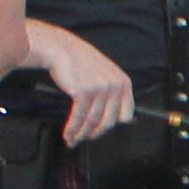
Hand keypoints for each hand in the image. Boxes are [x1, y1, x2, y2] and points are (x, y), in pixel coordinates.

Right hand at [38, 27, 135, 146]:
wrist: (61, 49)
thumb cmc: (80, 60)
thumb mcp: (106, 73)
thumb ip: (112, 92)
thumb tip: (114, 116)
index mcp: (123, 82)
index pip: (126, 114)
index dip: (113, 125)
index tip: (103, 130)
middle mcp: (114, 86)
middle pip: (109, 122)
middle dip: (95, 134)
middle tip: (86, 138)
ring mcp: (100, 89)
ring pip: (92, 122)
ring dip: (81, 134)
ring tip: (73, 139)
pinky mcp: (84, 92)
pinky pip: (79, 117)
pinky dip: (72, 129)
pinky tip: (68, 134)